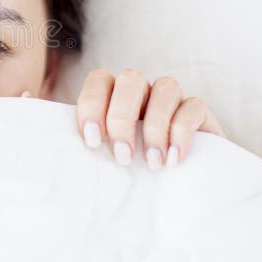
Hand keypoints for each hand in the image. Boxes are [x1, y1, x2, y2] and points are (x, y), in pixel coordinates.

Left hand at [74, 68, 225, 168]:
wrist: (181, 181)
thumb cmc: (133, 166)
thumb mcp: (108, 153)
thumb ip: (91, 144)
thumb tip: (63, 151)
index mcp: (114, 94)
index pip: (99, 80)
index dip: (92, 105)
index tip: (91, 141)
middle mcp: (142, 90)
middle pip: (131, 80)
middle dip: (122, 118)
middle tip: (122, 156)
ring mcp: (172, 98)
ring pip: (165, 87)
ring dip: (154, 126)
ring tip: (152, 163)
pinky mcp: (198, 111)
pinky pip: (193, 106)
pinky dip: (181, 132)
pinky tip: (174, 158)